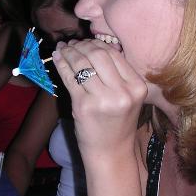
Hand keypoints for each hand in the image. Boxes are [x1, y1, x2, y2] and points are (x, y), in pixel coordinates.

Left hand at [52, 39, 146, 157]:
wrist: (111, 152)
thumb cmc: (118, 123)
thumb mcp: (127, 97)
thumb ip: (117, 74)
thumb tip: (93, 45)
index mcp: (137, 87)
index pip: (114, 54)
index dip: (97, 44)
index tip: (86, 42)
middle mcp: (123, 92)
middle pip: (98, 55)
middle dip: (82, 45)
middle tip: (73, 44)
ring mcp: (102, 99)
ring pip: (82, 64)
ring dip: (69, 52)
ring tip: (64, 48)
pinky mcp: (83, 106)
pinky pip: (70, 78)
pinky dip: (61, 64)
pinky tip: (57, 57)